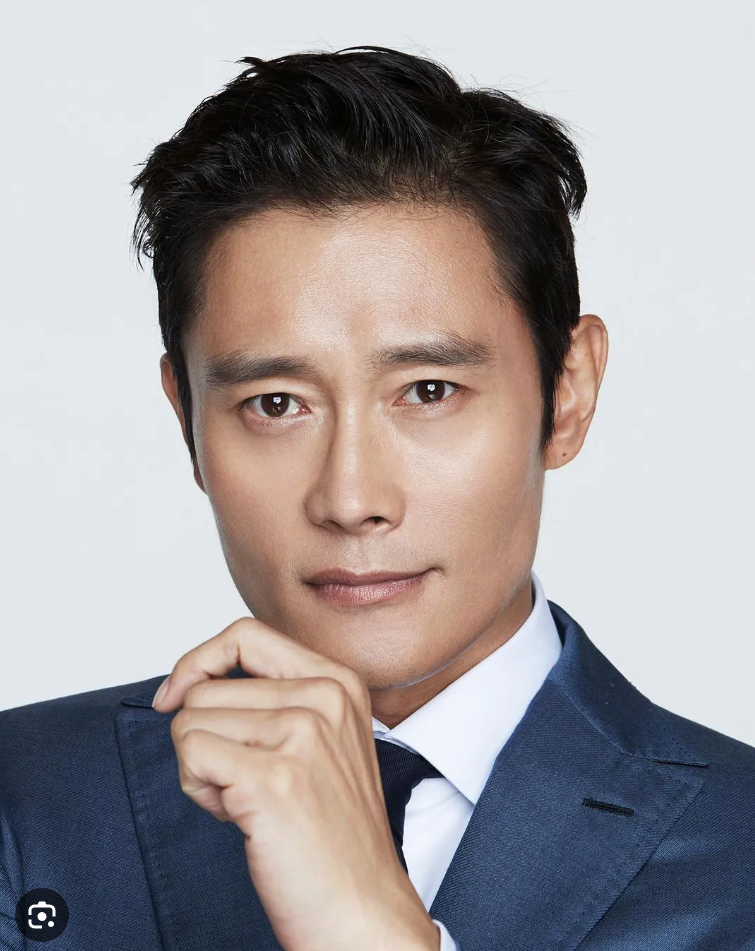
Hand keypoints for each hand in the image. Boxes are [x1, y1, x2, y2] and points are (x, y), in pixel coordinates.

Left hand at [152, 617, 440, 950]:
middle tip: (243, 779)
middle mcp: (325, 697)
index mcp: (338, 681)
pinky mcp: (274, 777)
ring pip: (190, 721)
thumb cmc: (331, 832)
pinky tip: (239, 815)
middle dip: (204, 737)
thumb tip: (189, 680)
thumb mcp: (321, 740)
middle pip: (206, 688)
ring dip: (201, 768)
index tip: (177, 695)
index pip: (245, 634)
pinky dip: (199, 790)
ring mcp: (302, 734)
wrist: (361, 907)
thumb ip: (274, 697)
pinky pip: (190, 756)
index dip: (199, 661)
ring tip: (247, 799)